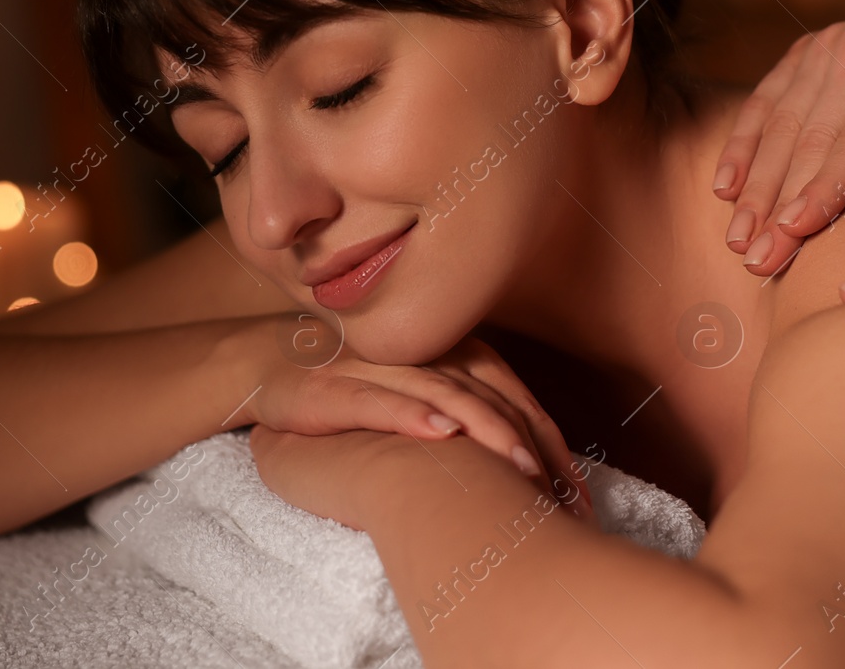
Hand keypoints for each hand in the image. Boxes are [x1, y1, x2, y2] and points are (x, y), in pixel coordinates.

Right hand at [246, 323, 593, 521]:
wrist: (265, 365)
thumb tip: (530, 472)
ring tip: (522, 466)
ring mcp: (378, 365)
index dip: (549, 441)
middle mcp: (423, 352)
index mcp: (451, 352)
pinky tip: (443, 435)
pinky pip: (380, 399)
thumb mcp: (416, 399)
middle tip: (564, 494)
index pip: (513, 396)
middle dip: (532, 444)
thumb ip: (467, 418)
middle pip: (491, 396)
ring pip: (445, 394)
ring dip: (487, 429)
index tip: (578, 493)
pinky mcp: (333, 385)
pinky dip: (414, 415)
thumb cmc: (353, 390)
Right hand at [714, 5, 844, 274]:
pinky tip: (725, 189)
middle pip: (813, 135)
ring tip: (739, 239)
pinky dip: (742, 147)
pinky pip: (764, 102)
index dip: (826, 185)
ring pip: (782, 123)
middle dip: (780, 201)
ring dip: (756, 185)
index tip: (794, 230)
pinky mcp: (805, 48)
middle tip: (758, 258)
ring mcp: (829, 42)